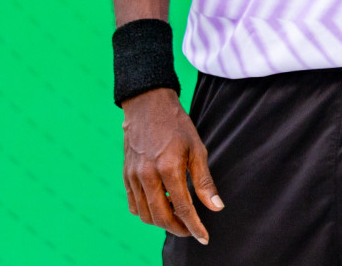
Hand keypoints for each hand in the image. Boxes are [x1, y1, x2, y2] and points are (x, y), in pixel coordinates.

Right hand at [121, 88, 222, 242]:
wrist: (148, 105)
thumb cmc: (177, 124)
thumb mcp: (197, 148)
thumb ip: (204, 181)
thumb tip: (215, 207)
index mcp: (168, 168)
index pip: (182, 208)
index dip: (194, 226)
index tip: (203, 237)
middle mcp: (147, 175)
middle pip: (161, 216)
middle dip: (178, 229)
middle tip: (191, 230)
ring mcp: (133, 176)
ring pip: (145, 214)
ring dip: (162, 222)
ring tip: (178, 219)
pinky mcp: (126, 174)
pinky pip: (134, 204)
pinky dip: (146, 213)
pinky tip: (159, 207)